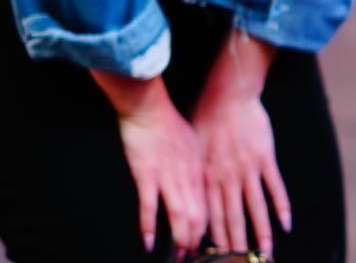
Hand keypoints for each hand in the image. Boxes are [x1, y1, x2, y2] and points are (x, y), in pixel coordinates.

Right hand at [91, 72, 206, 255]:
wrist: (150, 108)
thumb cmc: (170, 125)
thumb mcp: (193, 146)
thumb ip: (197, 167)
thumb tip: (200, 187)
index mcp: (199, 169)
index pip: (209, 205)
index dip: (208, 227)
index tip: (207, 243)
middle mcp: (187, 175)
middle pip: (197, 214)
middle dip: (196, 239)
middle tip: (192, 256)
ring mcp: (168, 175)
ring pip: (178, 214)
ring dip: (179, 237)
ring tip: (179, 255)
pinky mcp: (146, 174)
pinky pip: (149, 205)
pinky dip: (149, 226)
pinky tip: (150, 242)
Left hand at [192, 92, 291, 255]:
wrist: (228, 93)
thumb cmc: (206, 117)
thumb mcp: (191, 148)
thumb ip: (194, 174)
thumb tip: (190, 199)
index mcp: (207, 176)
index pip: (210, 215)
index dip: (213, 238)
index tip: (216, 256)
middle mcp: (227, 177)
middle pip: (233, 217)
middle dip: (236, 244)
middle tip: (241, 262)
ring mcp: (247, 168)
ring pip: (255, 207)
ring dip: (260, 232)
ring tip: (265, 252)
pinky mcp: (265, 157)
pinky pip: (274, 186)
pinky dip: (280, 206)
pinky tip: (285, 223)